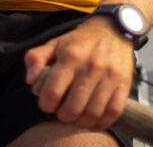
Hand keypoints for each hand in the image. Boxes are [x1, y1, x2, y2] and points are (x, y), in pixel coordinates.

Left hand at [24, 16, 134, 131]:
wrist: (112, 29)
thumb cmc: (79, 42)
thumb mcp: (55, 44)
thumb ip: (36, 58)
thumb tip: (29, 80)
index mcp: (71, 56)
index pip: (52, 92)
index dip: (46, 104)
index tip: (47, 103)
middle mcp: (91, 66)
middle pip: (72, 108)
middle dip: (63, 116)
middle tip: (62, 111)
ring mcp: (109, 76)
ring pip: (92, 114)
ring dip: (80, 122)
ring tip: (76, 116)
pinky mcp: (124, 84)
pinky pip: (112, 113)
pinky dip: (100, 122)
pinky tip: (92, 119)